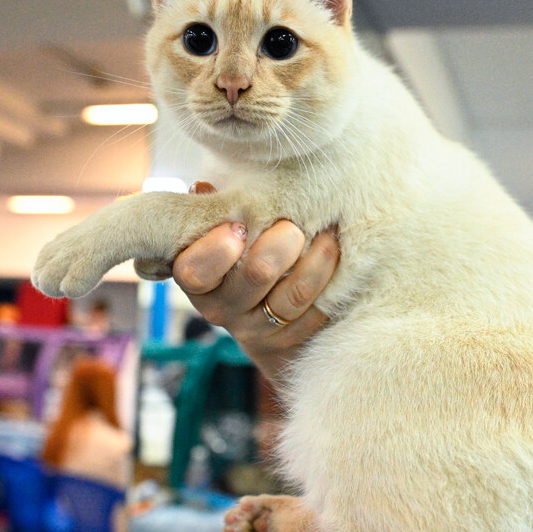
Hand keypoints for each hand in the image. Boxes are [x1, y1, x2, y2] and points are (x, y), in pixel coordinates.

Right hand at [171, 182, 339, 381]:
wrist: (258, 315)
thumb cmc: (237, 253)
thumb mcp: (219, 232)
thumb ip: (214, 209)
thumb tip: (203, 188)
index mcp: (195, 276)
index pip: (196, 271)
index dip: (218, 249)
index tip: (240, 225)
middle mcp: (219, 308)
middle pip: (256, 276)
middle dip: (282, 244)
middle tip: (293, 227)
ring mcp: (254, 329)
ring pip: (293, 296)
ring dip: (317, 262)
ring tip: (328, 235)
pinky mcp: (286, 343)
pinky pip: (315, 314)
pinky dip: (331, 285)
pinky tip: (336, 259)